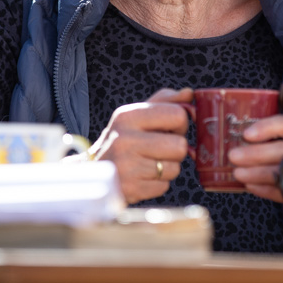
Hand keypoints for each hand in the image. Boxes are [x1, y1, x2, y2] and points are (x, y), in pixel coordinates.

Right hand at [89, 88, 191, 203]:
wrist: (94, 173)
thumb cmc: (123, 141)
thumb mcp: (136, 116)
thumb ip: (164, 101)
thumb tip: (189, 93)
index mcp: (128, 116)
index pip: (177, 115)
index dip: (180, 124)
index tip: (169, 129)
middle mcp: (124, 139)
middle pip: (180, 145)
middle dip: (176, 150)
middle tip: (160, 149)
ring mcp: (126, 166)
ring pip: (174, 168)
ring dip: (167, 168)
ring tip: (148, 163)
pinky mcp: (131, 189)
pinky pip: (164, 186)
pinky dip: (158, 183)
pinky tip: (142, 177)